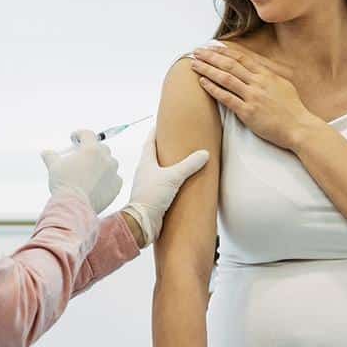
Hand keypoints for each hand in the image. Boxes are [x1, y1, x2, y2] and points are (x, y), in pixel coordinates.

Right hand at [40, 130, 122, 213]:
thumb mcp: (54, 167)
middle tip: (83, 157)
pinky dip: (107, 180)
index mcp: (91, 149)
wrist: (74, 206)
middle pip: (101, 148)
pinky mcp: (116, 186)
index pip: (88, 134)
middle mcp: (105, 158)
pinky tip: (97, 185)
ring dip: (102, 165)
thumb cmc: (64, 184)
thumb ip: (51, 156)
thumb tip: (45, 152)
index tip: (75, 138)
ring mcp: (113, 172)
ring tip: (91, 173)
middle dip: (92, 150)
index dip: (80, 135)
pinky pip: (114, 179)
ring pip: (110, 163)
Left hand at [122, 127, 209, 246]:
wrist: (142, 222)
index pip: (149, 142)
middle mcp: (145, 173)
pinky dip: (172, 184)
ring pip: (159, 172)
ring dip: (168, 168)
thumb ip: (189, 165)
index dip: (155, 132)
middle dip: (164, 150)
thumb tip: (203, 154)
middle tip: (176, 143)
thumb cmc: (151, 197)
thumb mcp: (173, 177)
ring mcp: (148, 186)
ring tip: (182, 163)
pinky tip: (181, 186)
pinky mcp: (154, 199)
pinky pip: (164, 187)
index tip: (161, 124)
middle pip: (153, 157)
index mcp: (145, 162)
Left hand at [189, 43, 321, 150]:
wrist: (300, 127)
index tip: (212, 47)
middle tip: (197, 52)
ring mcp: (253, 97)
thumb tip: (257, 68)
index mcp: (267, 75)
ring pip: (225, 78)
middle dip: (211, 57)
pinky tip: (203, 82)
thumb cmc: (293, 109)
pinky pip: (227, 98)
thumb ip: (268, 75)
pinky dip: (213, 89)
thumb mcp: (283, 85)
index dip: (224, 51)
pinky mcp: (248, 112)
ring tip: (194, 64)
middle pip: (230, 65)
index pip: (241, 58)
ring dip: (208, 70)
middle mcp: (258, 83)